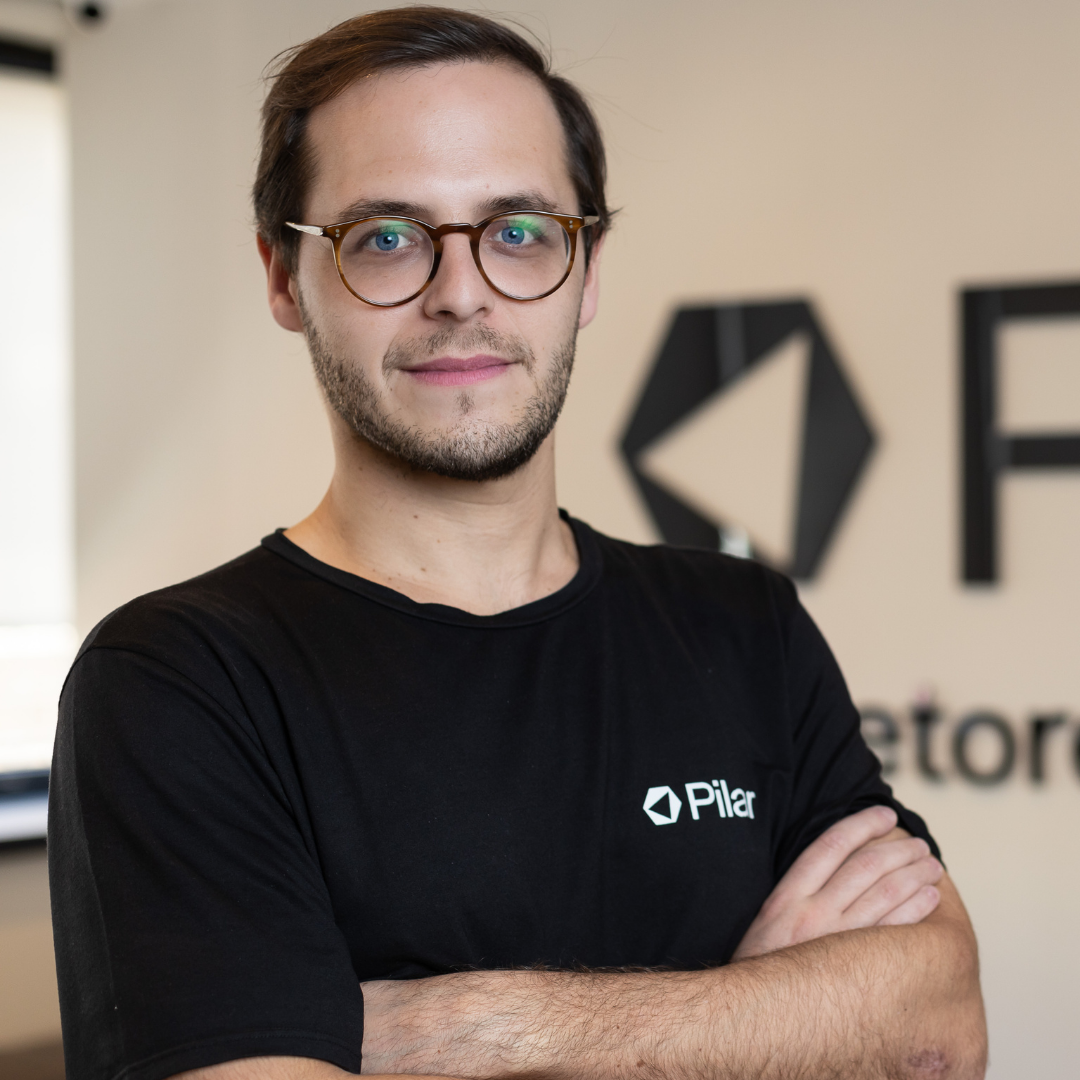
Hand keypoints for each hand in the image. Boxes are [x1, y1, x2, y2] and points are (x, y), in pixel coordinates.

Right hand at [731, 805, 942, 960]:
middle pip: (866, 867)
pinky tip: (929, 899)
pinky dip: (916, 909)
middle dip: (898, 850)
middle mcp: (813, 914)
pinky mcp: (856, 970)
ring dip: (914, 875)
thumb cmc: (761, 968)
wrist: (750, 1018)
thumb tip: (836, 867)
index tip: (884, 815)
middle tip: (919, 845)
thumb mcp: (768, 919)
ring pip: (886, 895)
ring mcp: (837, 942)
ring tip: (931, 866)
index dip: (862, 825)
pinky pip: (895, 931)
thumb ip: (799, 893)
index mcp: (788, 896)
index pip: (831, 845)